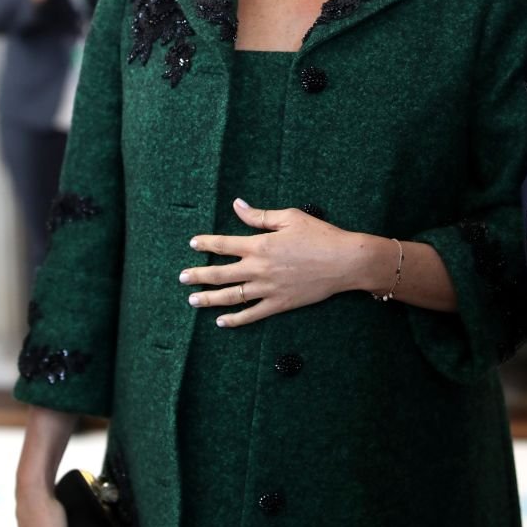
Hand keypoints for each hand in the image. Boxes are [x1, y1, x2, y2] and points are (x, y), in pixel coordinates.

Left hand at [178, 198, 365, 326]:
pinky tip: (222, 322)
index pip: (224, 244)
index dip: (206, 243)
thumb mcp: (289, 218)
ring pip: (231, 296)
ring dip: (210, 299)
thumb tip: (237, 205)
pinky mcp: (280, 304)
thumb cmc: (320, 235)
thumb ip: (259, 216)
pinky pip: (253, 314)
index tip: (193, 244)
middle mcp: (259, 268)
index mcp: (260, 245)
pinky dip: (236, 319)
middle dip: (198, 276)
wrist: (344, 261)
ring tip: (193, 301)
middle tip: (182, 278)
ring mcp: (268, 289)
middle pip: (220, 274)